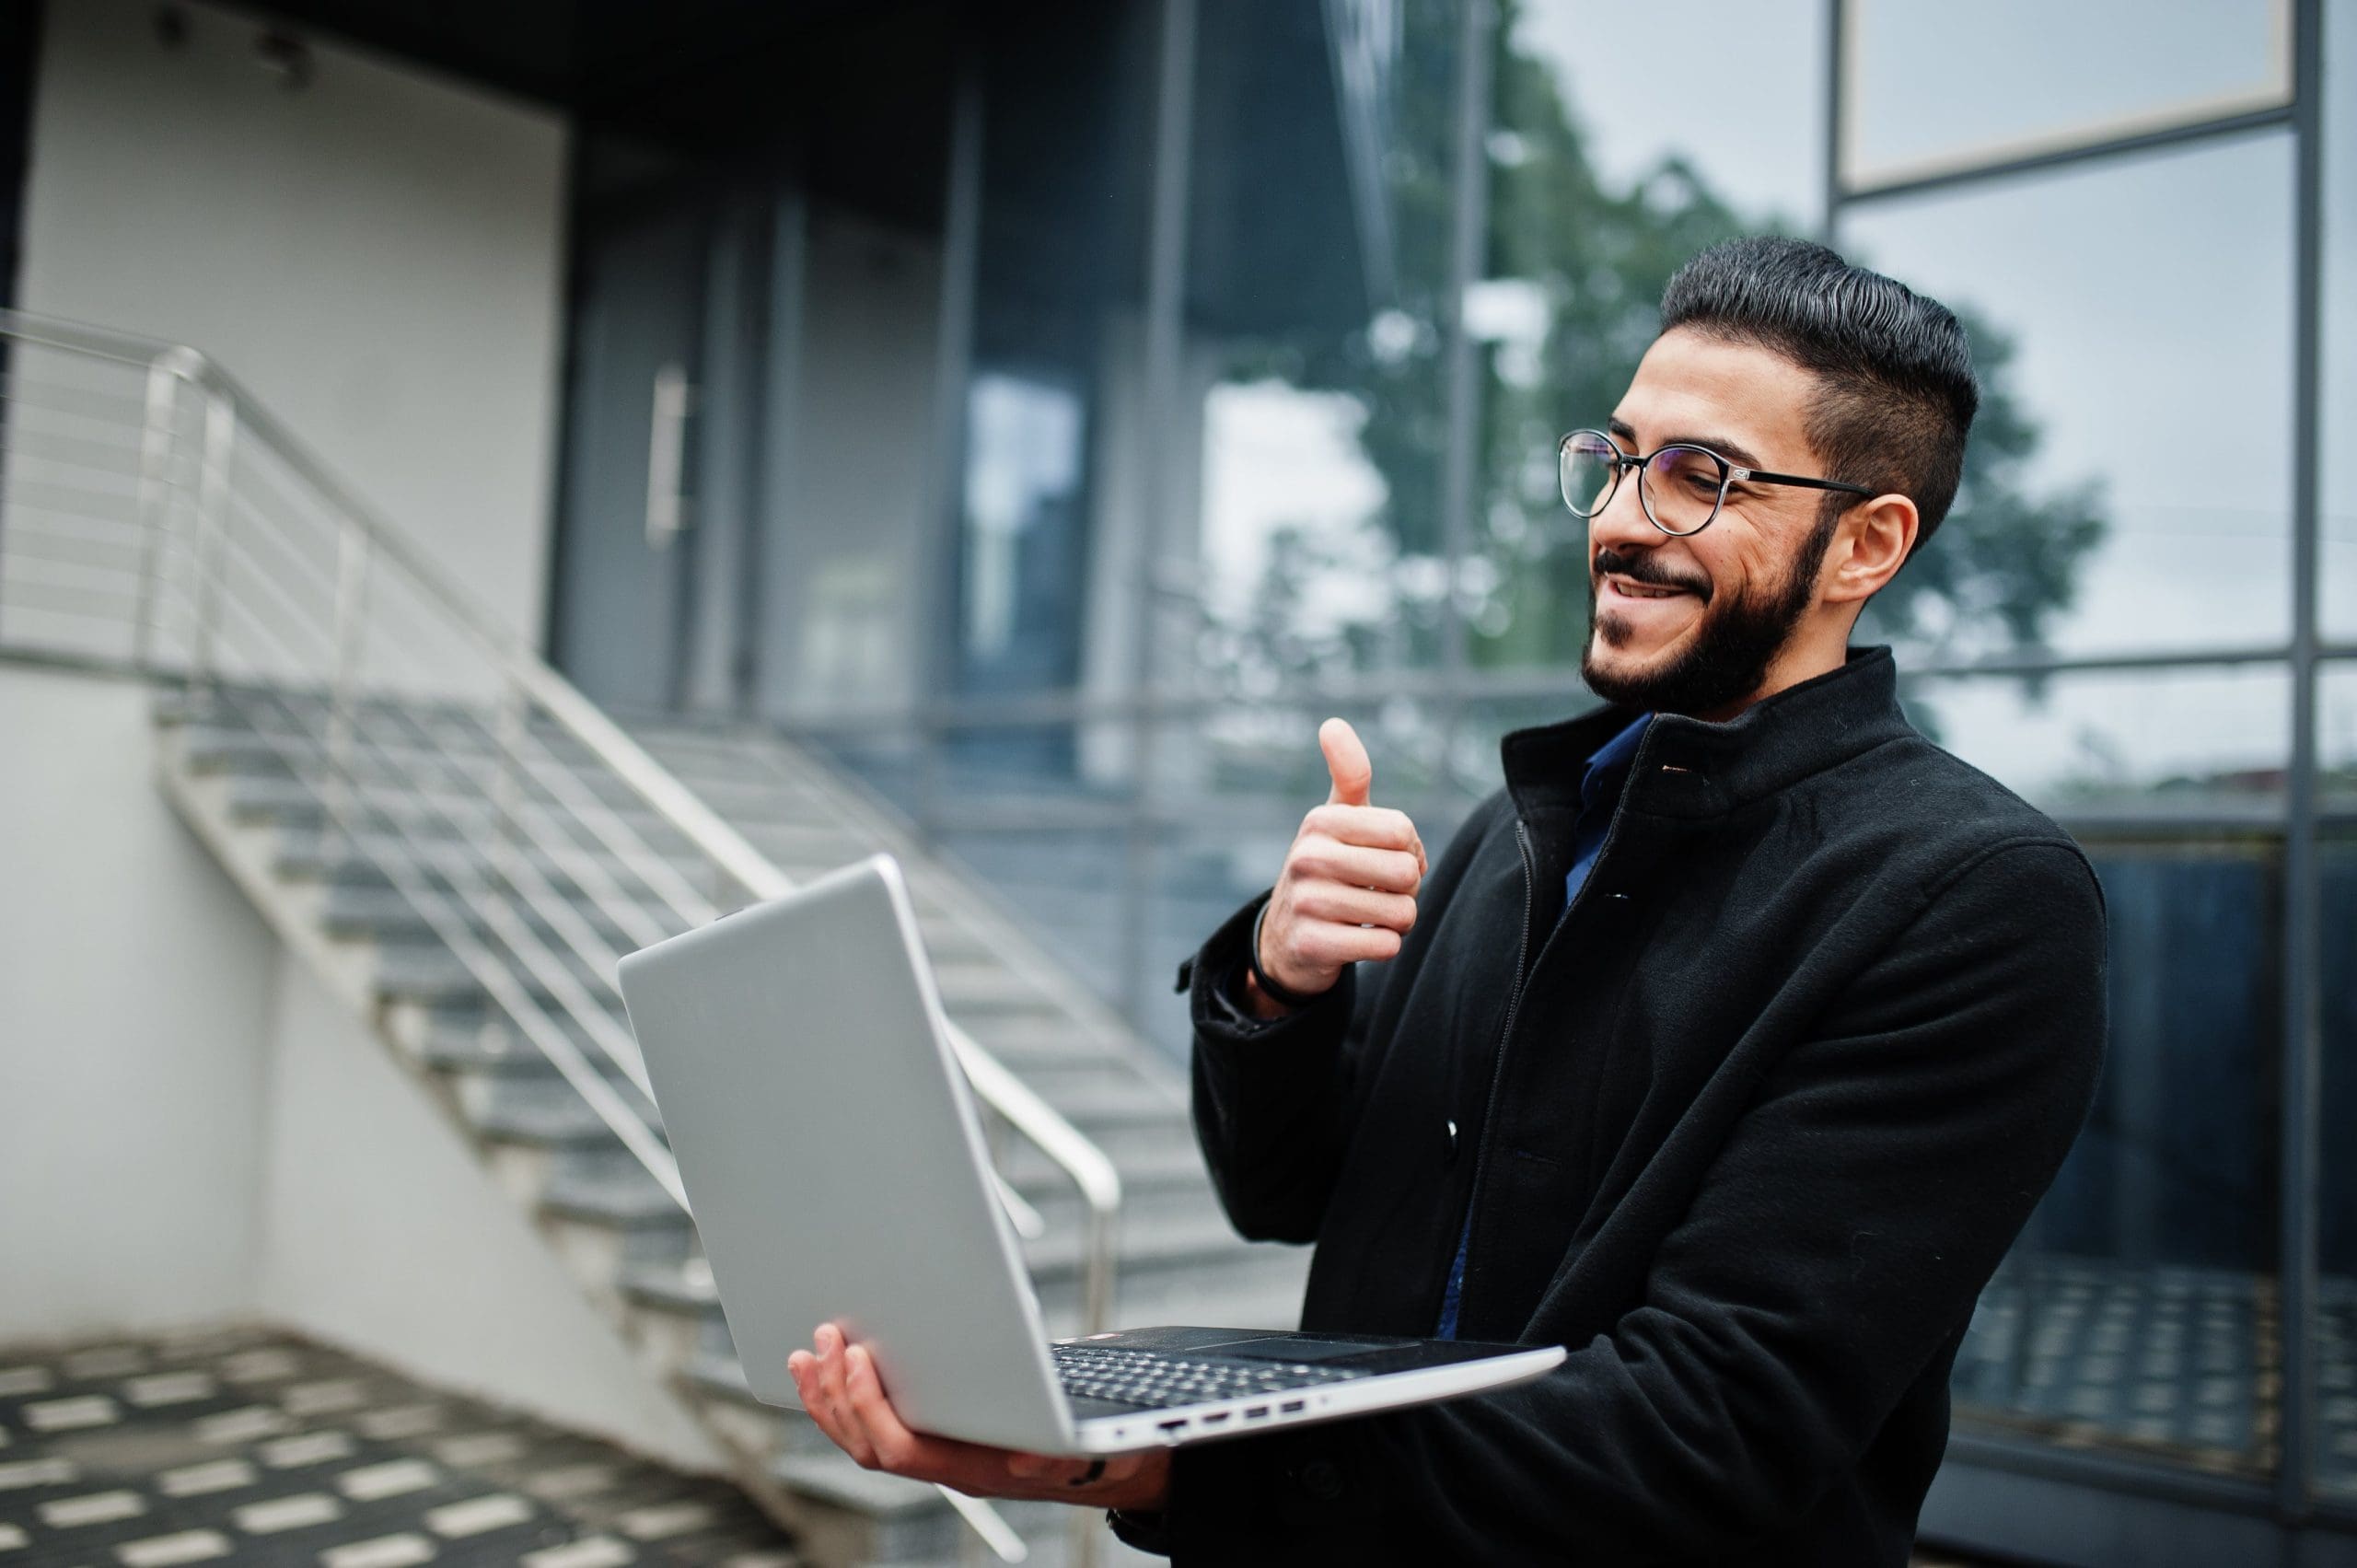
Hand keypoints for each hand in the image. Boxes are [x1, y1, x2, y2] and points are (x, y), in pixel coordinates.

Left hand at [787, 1323, 1170, 1510]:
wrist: (1091, 1463)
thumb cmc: (1088, 1448)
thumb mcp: (1090, 1450)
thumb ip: (1063, 1455)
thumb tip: (1032, 1460)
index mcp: (975, 1470)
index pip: (903, 1451)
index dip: (871, 1407)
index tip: (857, 1358)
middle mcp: (945, 1469)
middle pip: (870, 1445)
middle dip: (839, 1392)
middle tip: (825, 1336)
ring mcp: (933, 1456)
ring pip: (862, 1440)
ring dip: (829, 1396)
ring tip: (808, 1352)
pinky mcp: (929, 1438)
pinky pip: (870, 1430)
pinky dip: (841, 1401)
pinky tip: (826, 1370)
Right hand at [1251, 717, 1426, 1013]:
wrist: (1287, 938)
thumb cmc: (1328, 869)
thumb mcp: (1336, 819)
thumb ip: (1349, 773)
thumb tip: (1332, 724)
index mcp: (1320, 821)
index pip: (1403, 831)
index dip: (1410, 851)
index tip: (1385, 859)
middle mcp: (1307, 857)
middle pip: (1406, 873)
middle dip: (1407, 890)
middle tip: (1379, 893)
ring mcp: (1307, 902)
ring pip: (1401, 913)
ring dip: (1397, 921)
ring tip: (1367, 916)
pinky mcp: (1313, 945)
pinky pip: (1385, 947)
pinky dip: (1384, 947)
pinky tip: (1357, 940)